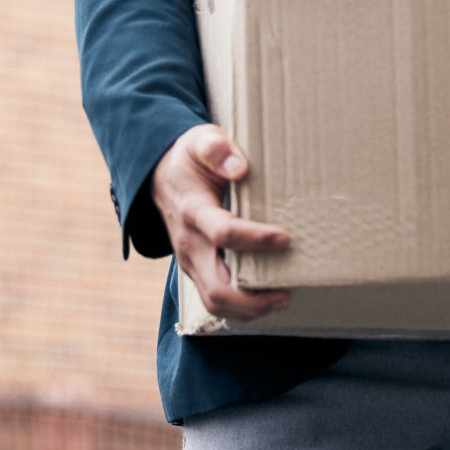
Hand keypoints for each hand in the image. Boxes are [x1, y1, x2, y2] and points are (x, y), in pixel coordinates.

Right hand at [153, 124, 291, 321]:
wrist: (163, 176)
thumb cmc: (190, 158)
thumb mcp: (200, 141)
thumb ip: (217, 149)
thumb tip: (239, 168)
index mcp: (193, 211)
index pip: (224, 232)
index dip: (256, 239)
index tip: (286, 238)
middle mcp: (190, 244)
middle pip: (216, 288)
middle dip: (252, 299)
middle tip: (286, 294)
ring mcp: (191, 262)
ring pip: (214, 302)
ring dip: (248, 309)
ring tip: (281, 300)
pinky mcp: (197, 270)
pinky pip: (215, 299)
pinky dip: (241, 307)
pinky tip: (266, 299)